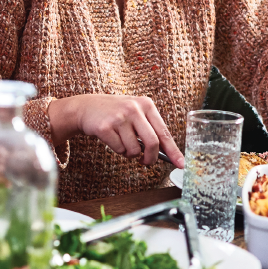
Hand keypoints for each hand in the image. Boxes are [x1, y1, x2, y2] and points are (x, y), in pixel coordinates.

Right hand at [48, 94, 184, 167]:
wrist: (86, 107)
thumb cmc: (115, 113)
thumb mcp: (135, 113)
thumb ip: (150, 129)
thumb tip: (167, 153)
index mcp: (146, 104)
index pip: (164, 132)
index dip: (174, 150)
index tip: (181, 163)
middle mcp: (134, 109)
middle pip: (152, 143)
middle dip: (151, 158)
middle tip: (146, 162)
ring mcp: (119, 117)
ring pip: (134, 150)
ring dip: (129, 153)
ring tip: (122, 141)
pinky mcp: (105, 127)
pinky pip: (119, 149)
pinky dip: (118, 150)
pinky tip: (112, 138)